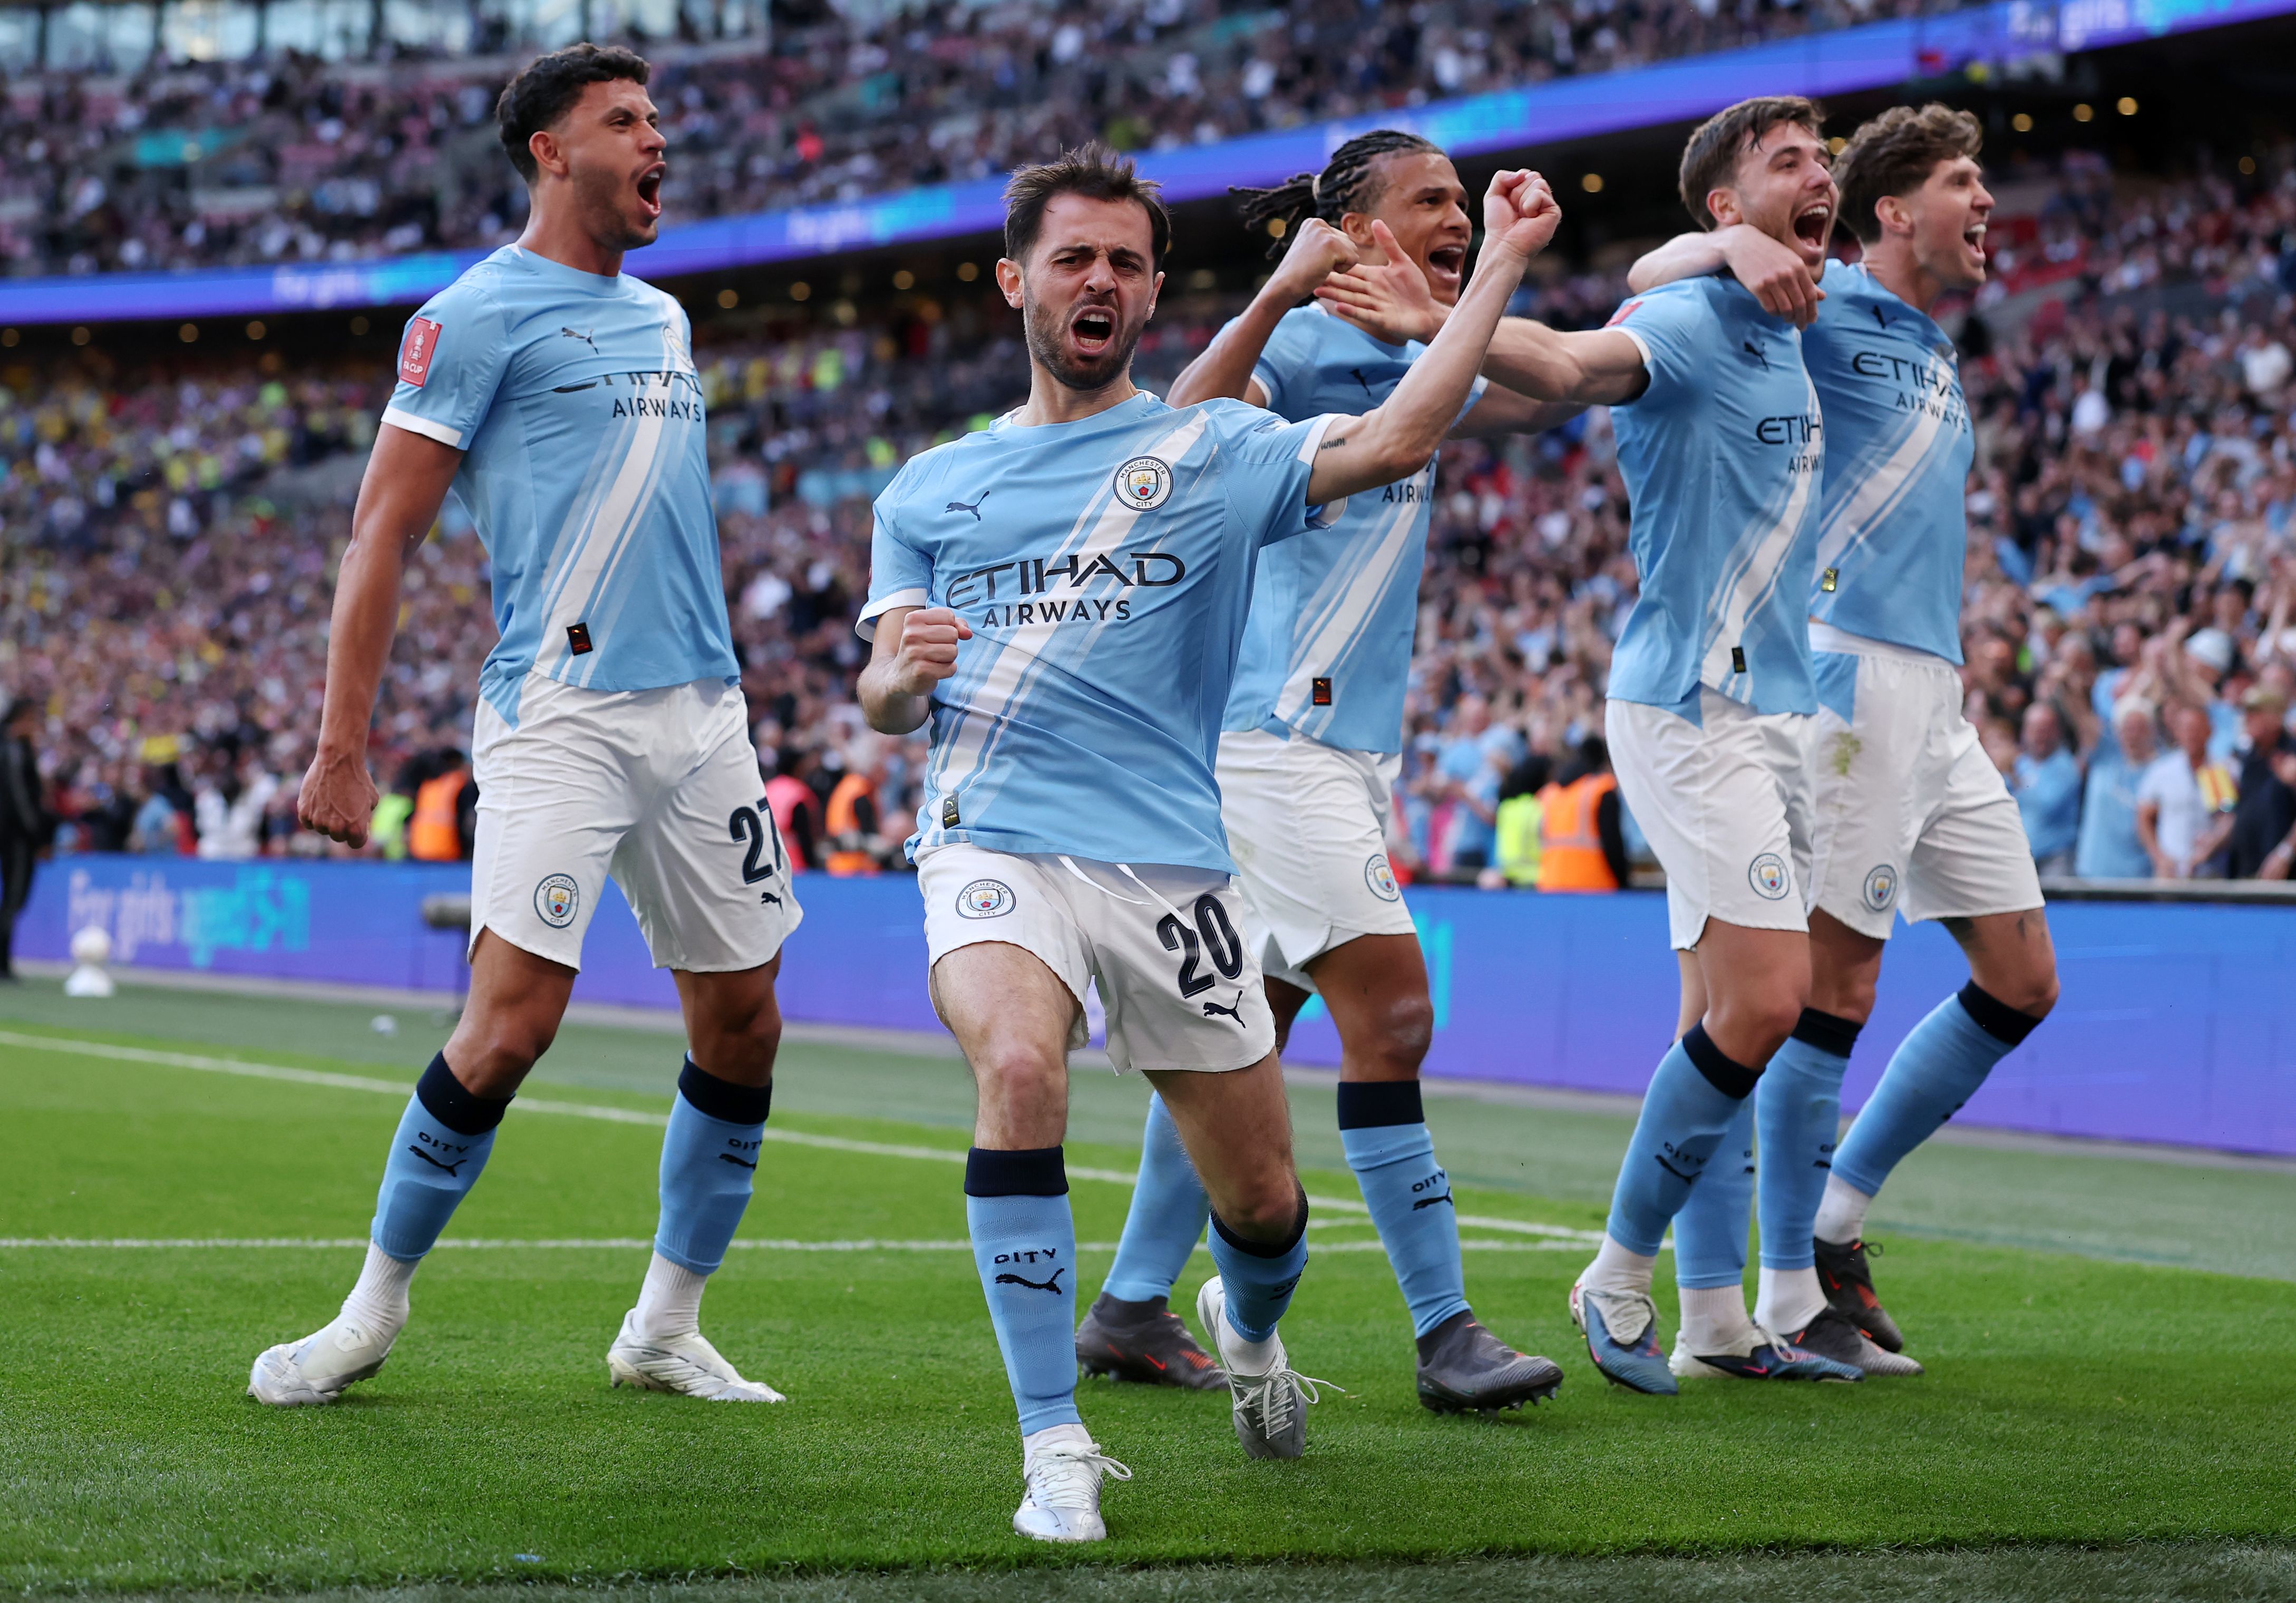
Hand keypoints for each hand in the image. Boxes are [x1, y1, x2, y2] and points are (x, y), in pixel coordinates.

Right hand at [297, 744, 377, 847]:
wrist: (338, 761)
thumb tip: (359, 824)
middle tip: (343, 809)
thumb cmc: (358, 778)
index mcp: (356, 828)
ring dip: (326, 819)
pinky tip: (319, 801)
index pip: (356, 843)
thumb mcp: (371, 800)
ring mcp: (318, 821)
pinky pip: (308, 822)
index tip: (358, 825)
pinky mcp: (304, 812)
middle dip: (342, 826)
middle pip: (339, 837)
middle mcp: (336, 828)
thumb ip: (364, 817)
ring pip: (322, 829)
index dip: (359, 834)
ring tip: (332, 800)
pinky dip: (312, 815)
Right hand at [890, 606, 973, 696]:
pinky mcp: (921, 671)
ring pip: (953, 651)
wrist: (901, 676)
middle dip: (950, 643)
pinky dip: (947, 671)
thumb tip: (968, 633)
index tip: (935, 635)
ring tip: (934, 660)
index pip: (948, 615)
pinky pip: (950, 668)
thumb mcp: (935, 629)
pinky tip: (934, 670)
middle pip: (953, 633)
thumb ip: (956, 625)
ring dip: (949, 658)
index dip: (949, 627)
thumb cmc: (922, 648)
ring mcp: (914, 653)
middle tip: (934, 650)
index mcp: (913, 618)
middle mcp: (911, 634)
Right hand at [1268, 216, 1360, 301]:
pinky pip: (1354, 259)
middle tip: (1316, 265)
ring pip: (1352, 250)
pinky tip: (1323, 269)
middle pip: (1349, 242)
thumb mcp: (1311, 250)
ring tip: (1319, 267)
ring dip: (1340, 264)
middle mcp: (1319, 223)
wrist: (1284, 286)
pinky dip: (1342, 270)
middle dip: (1338, 259)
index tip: (1313, 261)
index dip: (1332, 256)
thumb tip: (1350, 243)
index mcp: (1313, 223)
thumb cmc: (1298, 274)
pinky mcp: (1332, 244)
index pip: (1340, 238)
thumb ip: (1326, 242)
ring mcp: (1325, 233)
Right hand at [1315, 220, 1443, 342]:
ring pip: (1351, 299)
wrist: (1427, 312)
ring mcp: (1374, 307)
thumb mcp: (1402, 262)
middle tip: (1309, 276)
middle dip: (1329, 281)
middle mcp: (1370, 292)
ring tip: (1317, 291)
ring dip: (1334, 295)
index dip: (1337, 267)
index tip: (1320, 260)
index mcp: (1373, 277)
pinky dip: (1352, 311)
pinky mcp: (1382, 320)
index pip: (1352, 271)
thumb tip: (1375, 221)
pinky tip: (1339, 307)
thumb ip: (1388, 243)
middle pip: (1347, 285)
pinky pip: (1365, 314)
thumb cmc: (1415, 288)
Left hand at [1481, 169, 1560, 260]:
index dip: (1512, 186)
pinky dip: (1529, 205)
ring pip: (1537, 182)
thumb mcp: (1493, 195)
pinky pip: (1539, 194)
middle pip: (1532, 176)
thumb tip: (1522, 174)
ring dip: (1522, 200)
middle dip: (1516, 192)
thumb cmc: (1498, 225)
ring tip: (1522, 216)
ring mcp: (1548, 204)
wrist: (1503, 244)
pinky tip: (1529, 218)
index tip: (1508, 204)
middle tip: (1515, 211)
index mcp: (1528, 193)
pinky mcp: (1554, 211)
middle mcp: (1540, 198)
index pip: (1525, 174)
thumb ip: (1502, 176)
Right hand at [1716, 223, 1823, 326]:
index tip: (1812, 320)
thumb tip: (1822, 297)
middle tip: (1802, 326)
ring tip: (1788, 320)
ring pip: (1786, 308)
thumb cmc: (1769, 253)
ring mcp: (1772, 281)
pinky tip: (1776, 312)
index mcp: (1798, 267)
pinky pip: (1770, 307)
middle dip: (1802, 318)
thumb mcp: (1791, 262)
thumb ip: (1806, 280)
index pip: (1810, 294)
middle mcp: (1787, 274)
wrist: (1742, 244)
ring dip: (1788, 318)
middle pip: (1800, 304)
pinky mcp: (1758, 287)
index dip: (1813, 310)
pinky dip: (1775, 313)